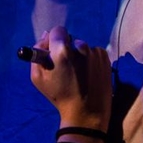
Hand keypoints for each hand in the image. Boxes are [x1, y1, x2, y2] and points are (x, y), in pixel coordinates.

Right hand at [30, 26, 112, 142]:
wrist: (87, 112)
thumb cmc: (59, 96)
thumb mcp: (38, 78)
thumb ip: (37, 53)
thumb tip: (45, 36)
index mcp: (62, 50)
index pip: (57, 30)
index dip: (53, 41)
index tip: (54, 52)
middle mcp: (81, 47)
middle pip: (70, 39)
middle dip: (66, 49)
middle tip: (66, 67)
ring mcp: (95, 52)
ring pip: (82, 47)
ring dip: (79, 56)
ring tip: (79, 75)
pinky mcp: (105, 58)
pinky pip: (93, 53)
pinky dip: (90, 60)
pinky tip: (89, 75)